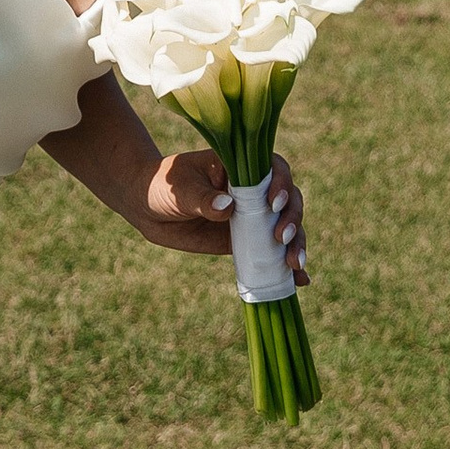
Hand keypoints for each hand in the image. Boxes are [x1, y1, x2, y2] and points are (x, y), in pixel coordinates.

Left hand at [138, 146, 306, 284]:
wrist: (149, 207)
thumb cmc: (164, 187)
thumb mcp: (180, 189)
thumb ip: (203, 199)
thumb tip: (227, 207)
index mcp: (241, 167)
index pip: (274, 169)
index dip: (281, 184)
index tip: (272, 203)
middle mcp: (254, 191)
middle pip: (288, 200)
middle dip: (292, 218)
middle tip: (281, 238)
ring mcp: (253, 216)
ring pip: (286, 226)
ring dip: (296, 244)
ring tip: (294, 265)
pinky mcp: (247, 241)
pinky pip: (271, 252)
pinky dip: (287, 267)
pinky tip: (300, 281)